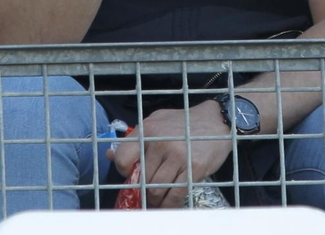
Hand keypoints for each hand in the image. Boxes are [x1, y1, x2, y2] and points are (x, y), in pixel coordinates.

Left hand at [108, 101, 234, 208]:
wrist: (216, 120)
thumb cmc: (182, 122)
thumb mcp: (156, 122)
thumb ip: (134, 139)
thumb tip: (109, 154)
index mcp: (148, 130)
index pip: (122, 158)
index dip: (123, 171)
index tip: (131, 174)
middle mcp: (161, 143)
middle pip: (142, 179)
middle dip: (142, 190)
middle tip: (146, 193)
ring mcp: (178, 156)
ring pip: (157, 190)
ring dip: (154, 200)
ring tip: (156, 201)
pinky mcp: (194, 168)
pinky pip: (176, 194)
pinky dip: (170, 204)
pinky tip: (169, 204)